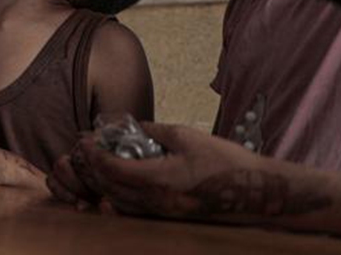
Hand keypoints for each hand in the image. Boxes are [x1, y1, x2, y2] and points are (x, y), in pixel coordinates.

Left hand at [48, 123, 317, 222]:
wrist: (255, 191)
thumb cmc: (224, 160)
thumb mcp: (185, 136)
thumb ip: (151, 130)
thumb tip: (128, 124)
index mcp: (158, 180)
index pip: (111, 170)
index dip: (94, 154)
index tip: (85, 140)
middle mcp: (156, 201)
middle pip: (109, 188)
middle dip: (92, 168)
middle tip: (84, 149)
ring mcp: (162, 212)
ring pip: (118, 201)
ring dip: (102, 182)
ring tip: (97, 161)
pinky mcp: (168, 215)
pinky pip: (133, 208)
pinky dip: (118, 194)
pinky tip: (118, 179)